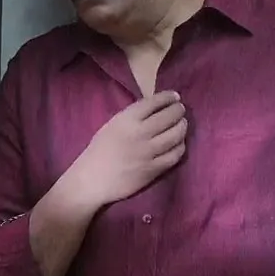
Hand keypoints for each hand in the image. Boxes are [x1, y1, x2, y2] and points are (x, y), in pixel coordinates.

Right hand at [63, 91, 188, 208]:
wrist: (92, 179)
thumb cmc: (98, 151)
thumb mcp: (111, 126)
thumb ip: (132, 118)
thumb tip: (155, 111)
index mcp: (126, 120)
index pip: (153, 102)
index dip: (167, 97)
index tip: (175, 96)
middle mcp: (140, 133)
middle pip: (169, 117)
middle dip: (178, 110)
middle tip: (180, 110)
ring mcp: (149, 152)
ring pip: (176, 135)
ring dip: (182, 127)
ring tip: (182, 124)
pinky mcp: (154, 169)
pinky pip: (175, 155)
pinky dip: (180, 146)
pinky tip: (178, 144)